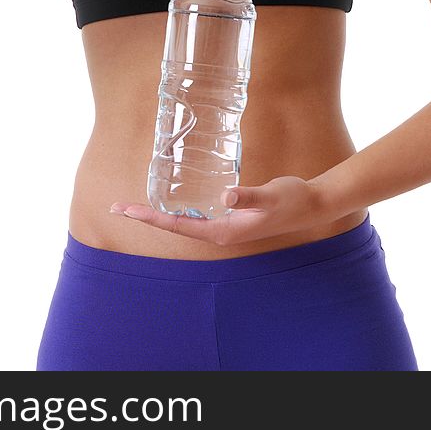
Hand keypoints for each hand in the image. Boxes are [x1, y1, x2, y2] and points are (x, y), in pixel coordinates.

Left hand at [109, 176, 334, 245]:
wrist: (314, 204)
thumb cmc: (292, 199)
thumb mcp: (269, 196)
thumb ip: (248, 197)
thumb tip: (225, 197)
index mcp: (223, 232)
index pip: (177, 225)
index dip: (149, 217)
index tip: (124, 210)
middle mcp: (220, 232)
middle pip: (174, 225)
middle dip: (146, 217)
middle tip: (116, 207)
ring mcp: (225, 226)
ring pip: (184, 221)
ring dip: (159, 214)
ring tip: (135, 206)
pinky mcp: (231, 217)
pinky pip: (196, 215)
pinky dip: (179, 208)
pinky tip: (172, 200)